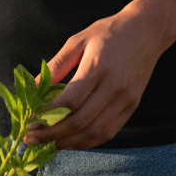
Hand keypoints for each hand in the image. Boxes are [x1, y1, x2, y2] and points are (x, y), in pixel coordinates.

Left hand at [24, 9, 163, 150]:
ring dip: (68, 142)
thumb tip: (34, 87)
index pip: (69, 101)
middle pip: (80, 121)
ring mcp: (125, 99)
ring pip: (94, 132)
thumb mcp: (79, 40)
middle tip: (32, 138)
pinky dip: (88, 142)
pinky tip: (71, 142)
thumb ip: (57, 65)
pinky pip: (109, 132)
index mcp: (97, 66)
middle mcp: (113, 86)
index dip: (47, 115)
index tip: (29, 121)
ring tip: (48, 144)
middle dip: (52, 134)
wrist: (145, 31)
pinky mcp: (132, 106)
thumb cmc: (109, 32)